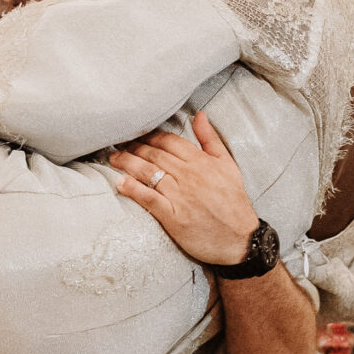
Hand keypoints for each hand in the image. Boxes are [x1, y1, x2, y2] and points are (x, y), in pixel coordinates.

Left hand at [108, 110, 260, 266]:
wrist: (240, 239)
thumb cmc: (233, 203)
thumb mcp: (228, 165)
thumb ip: (211, 139)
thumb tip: (200, 115)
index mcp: (201, 162)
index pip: (169, 142)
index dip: (151, 136)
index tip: (137, 135)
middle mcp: (190, 176)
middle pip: (155, 155)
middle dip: (134, 148)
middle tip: (119, 145)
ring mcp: (181, 196)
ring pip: (149, 173)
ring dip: (128, 164)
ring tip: (114, 159)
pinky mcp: (174, 217)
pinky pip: (150, 199)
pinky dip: (134, 190)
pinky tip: (121, 183)